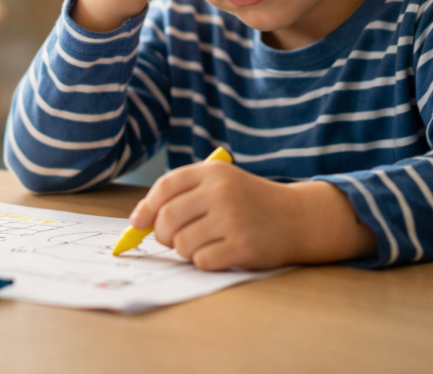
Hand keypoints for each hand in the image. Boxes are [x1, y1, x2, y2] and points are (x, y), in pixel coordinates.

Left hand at [129, 164, 376, 270]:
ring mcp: (232, 219)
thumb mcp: (218, 184)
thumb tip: (137, 220)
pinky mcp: (242, 246)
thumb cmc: (247, 201)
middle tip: (176, 237)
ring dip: (186, 249)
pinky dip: (204, 261)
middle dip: (164, 234)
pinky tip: (219, 252)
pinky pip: (201, 261)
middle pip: (167, 218)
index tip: (139, 223)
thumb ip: (180, 195)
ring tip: (204, 242)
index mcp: (212, 172)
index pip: (164, 187)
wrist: (296, 217)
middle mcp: (221, 192)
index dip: (146, 208)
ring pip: (181, 243)